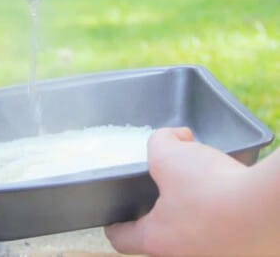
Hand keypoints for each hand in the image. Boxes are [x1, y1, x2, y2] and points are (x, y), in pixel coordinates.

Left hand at [105, 128, 279, 255]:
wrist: (272, 210)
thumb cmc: (213, 188)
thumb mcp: (170, 154)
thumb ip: (159, 142)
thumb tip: (175, 138)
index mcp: (158, 241)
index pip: (122, 239)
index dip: (115, 225)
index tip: (115, 219)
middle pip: (160, 241)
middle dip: (159, 217)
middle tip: (164, 193)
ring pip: (194, 241)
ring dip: (193, 220)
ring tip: (201, 193)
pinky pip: (224, 240)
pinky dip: (223, 223)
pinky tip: (229, 200)